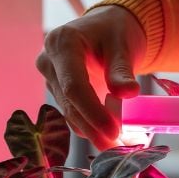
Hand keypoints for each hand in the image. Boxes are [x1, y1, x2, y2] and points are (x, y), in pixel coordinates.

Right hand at [36, 5, 144, 146]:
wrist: (106, 29)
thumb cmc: (114, 32)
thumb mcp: (122, 46)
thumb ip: (122, 71)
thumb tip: (129, 93)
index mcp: (62, 43)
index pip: (73, 85)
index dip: (92, 112)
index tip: (113, 131)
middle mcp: (49, 61)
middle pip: (69, 104)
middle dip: (95, 129)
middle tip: (121, 147)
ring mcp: (50, 78)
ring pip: (70, 114)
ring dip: (95, 133)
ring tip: (123, 146)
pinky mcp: (58, 92)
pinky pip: (74, 114)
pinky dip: (93, 127)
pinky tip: (114, 139)